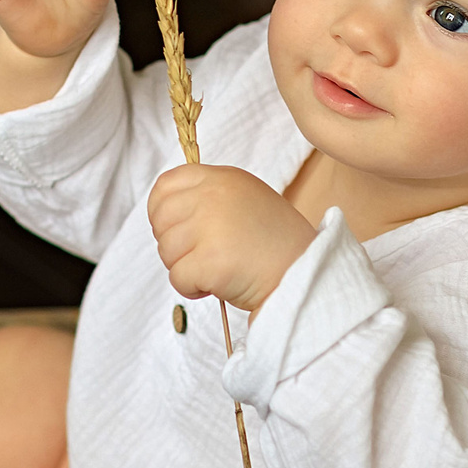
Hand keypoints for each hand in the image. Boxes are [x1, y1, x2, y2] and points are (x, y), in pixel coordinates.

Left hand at [147, 164, 316, 312]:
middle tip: (202, 256)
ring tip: (218, 269)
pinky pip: (177, 278)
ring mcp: (212, 226)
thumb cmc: (275, 246)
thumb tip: (164, 213)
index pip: (165, 185)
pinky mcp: (211, 260)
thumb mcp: (244, 201)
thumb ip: (208, 198)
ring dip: (186, 268)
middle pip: (160, 220)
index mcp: (223, 178)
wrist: (306, 275)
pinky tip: (219, 284)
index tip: (177, 230)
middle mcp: (215, 195)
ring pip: (166, 251)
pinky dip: (193, 289)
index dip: (161, 212)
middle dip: (173, 245)